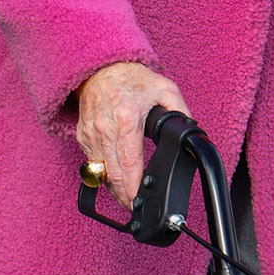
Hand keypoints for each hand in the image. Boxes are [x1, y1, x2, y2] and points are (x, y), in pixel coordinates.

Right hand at [76, 63, 189, 207]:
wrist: (102, 68)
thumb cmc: (134, 80)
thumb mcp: (166, 89)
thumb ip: (180, 112)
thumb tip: (190, 133)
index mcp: (127, 118)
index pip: (129, 161)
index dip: (132, 186)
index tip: (137, 199)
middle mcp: (105, 128)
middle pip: (113, 173)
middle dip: (124, 194)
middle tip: (134, 205)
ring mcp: (91, 132)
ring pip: (100, 172)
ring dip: (113, 188)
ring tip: (126, 196)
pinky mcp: (83, 135)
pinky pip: (92, 162)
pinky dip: (103, 174)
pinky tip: (114, 178)